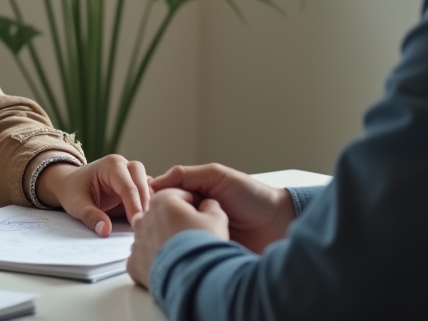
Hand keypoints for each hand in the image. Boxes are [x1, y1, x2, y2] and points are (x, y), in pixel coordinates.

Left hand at [34, 154, 149, 236]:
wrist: (69, 184)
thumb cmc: (73, 190)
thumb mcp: (76, 204)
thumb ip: (91, 216)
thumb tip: (105, 230)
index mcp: (111, 165)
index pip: (128, 187)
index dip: (134, 207)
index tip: (137, 224)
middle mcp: (124, 166)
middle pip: (143, 182)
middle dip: (145, 204)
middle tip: (145, 225)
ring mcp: (131, 174)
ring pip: (149, 187)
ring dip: (149, 204)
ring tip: (147, 225)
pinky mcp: (134, 184)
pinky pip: (147, 193)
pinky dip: (148, 205)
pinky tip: (146, 220)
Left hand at [127, 188, 228, 288]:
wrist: (195, 278)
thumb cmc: (204, 245)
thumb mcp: (217, 219)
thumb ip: (211, 206)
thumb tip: (207, 205)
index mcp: (162, 201)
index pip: (177, 196)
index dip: (192, 206)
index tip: (200, 218)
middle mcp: (144, 218)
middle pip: (160, 215)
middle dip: (173, 222)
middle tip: (190, 236)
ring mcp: (137, 242)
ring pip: (148, 235)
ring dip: (160, 240)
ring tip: (179, 252)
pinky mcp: (134, 263)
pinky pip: (141, 258)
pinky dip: (152, 261)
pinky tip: (167, 265)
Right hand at [150, 164, 292, 253]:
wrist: (278, 224)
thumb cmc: (253, 196)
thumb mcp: (219, 175)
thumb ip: (188, 174)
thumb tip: (155, 182)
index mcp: (194, 195)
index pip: (164, 198)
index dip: (155, 202)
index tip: (150, 206)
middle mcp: (193, 215)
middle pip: (166, 219)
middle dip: (163, 221)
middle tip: (165, 223)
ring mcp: (200, 235)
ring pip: (176, 237)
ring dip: (176, 237)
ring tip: (180, 236)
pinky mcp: (207, 252)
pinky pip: (191, 253)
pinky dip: (188, 251)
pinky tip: (187, 250)